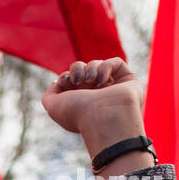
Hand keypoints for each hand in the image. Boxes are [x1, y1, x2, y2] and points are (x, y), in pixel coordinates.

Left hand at [42, 59, 148, 173]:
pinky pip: (115, 62)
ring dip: (90, 69)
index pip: (71, 80)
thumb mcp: (53, 107)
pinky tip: (103, 80)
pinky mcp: (128, 81)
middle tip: (78, 82)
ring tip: (91, 81)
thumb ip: (50, 95)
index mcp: (80, 103)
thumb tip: (57, 82)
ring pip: (97, 65)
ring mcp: (113, 88)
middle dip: (77, 69)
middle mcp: (96, 95)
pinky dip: (106, 66)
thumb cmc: (77, 114)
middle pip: (83, 69)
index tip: (63, 82)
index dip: (65, 77)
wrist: (102, 117)